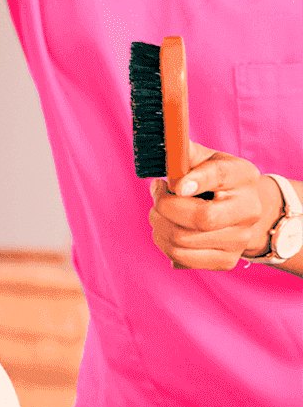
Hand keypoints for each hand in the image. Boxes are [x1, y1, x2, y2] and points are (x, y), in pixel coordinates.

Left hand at [148, 143, 282, 269]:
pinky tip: (165, 230)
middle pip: (201, 217)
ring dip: (159, 224)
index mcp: (243, 176)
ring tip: (159, 212)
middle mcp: (249, 210)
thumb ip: (184, 152)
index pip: (220, 176)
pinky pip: (181, 257)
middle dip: (165, 207)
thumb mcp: (205, 159)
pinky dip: (163, 244)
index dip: (196, 180)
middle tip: (156, 195)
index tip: (174, 185)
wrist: (238, 210)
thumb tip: (166, 146)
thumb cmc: (214, 179)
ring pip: (183, 239)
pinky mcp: (225, 260)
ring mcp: (240, 239)